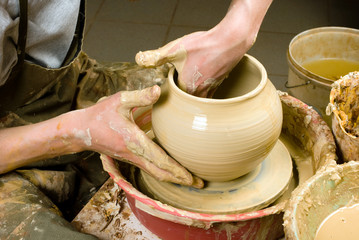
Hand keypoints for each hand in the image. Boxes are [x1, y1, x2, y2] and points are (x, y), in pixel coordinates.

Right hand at [78, 86, 202, 187]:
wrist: (81, 130)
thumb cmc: (101, 114)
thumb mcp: (120, 100)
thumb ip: (140, 96)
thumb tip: (159, 90)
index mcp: (135, 142)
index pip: (160, 160)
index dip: (177, 170)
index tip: (191, 178)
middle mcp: (135, 155)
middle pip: (161, 173)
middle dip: (180, 179)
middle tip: (199, 184)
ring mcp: (132, 159)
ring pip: (155, 173)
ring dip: (172, 178)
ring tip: (189, 179)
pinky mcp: (130, 158)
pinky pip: (149, 168)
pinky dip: (162, 172)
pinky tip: (171, 169)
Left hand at [136, 30, 243, 97]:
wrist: (230, 40)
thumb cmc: (203, 45)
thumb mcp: (175, 49)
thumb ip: (156, 56)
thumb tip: (138, 60)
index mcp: (187, 86)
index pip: (174, 97)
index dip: (168, 93)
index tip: (165, 89)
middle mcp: (200, 91)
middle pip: (188, 102)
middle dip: (181, 98)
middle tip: (175, 94)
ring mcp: (212, 88)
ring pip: (200, 99)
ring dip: (193, 96)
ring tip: (188, 89)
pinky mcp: (220, 82)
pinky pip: (211, 93)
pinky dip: (205, 90)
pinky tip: (203, 81)